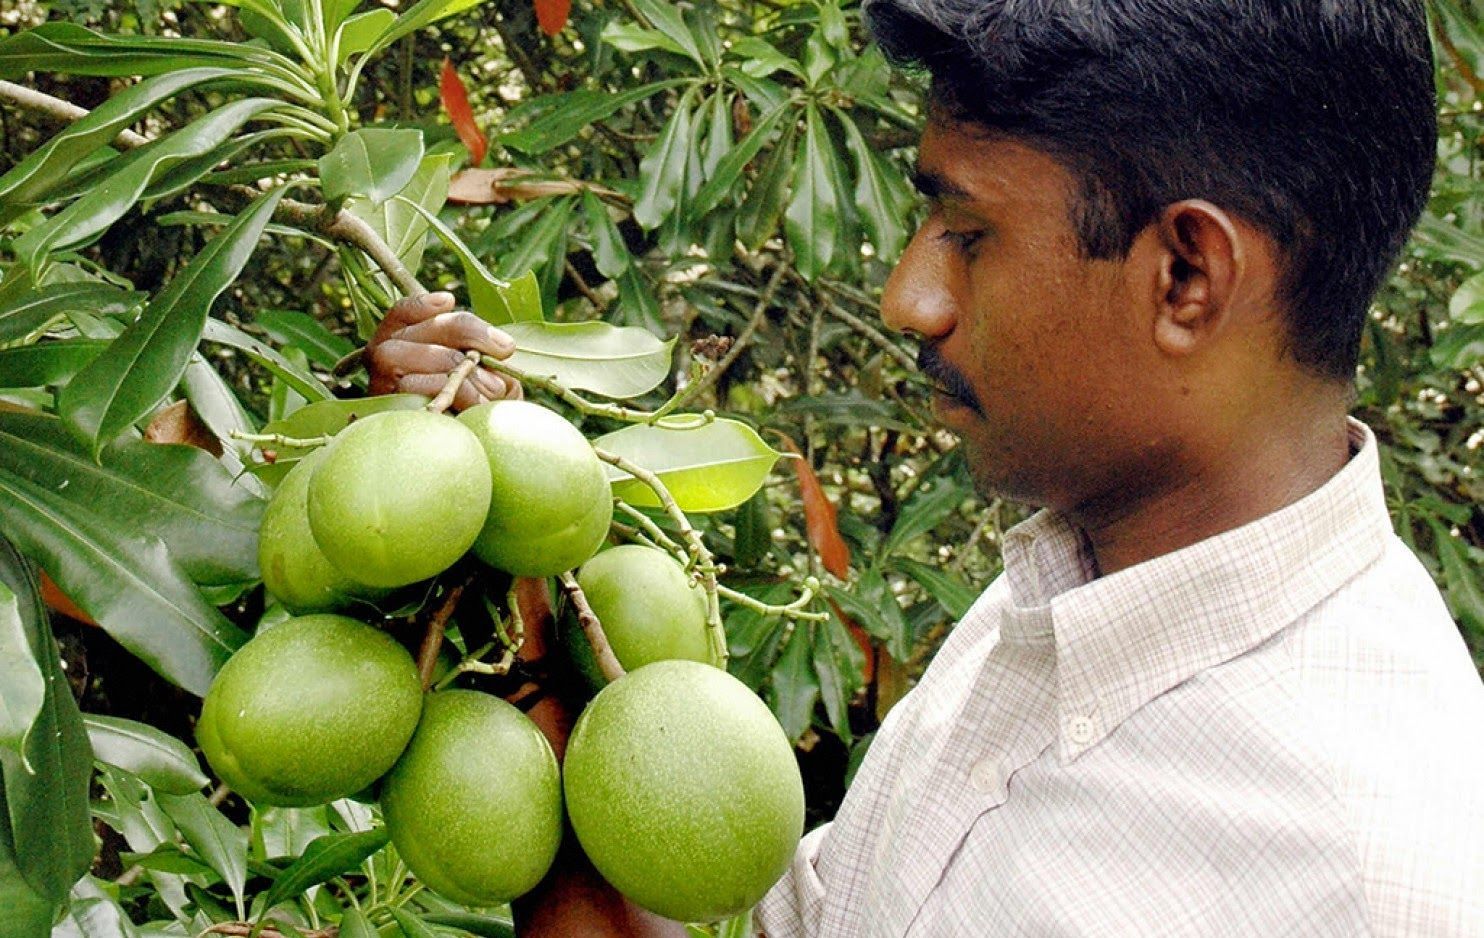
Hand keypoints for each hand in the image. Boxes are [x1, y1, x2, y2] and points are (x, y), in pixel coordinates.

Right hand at [367, 291, 521, 410]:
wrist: (452, 461)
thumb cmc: (469, 412)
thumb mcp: (479, 377)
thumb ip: (484, 356)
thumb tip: (504, 349)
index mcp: (402, 342)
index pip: (403, 313)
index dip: (423, 304)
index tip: (448, 301)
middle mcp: (383, 358)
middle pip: (423, 329)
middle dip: (470, 333)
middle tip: (505, 352)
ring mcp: (381, 384)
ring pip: (421, 354)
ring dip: (464, 369)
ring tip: (492, 392)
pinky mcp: (387, 410)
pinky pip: (418, 387)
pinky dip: (453, 392)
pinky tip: (475, 404)